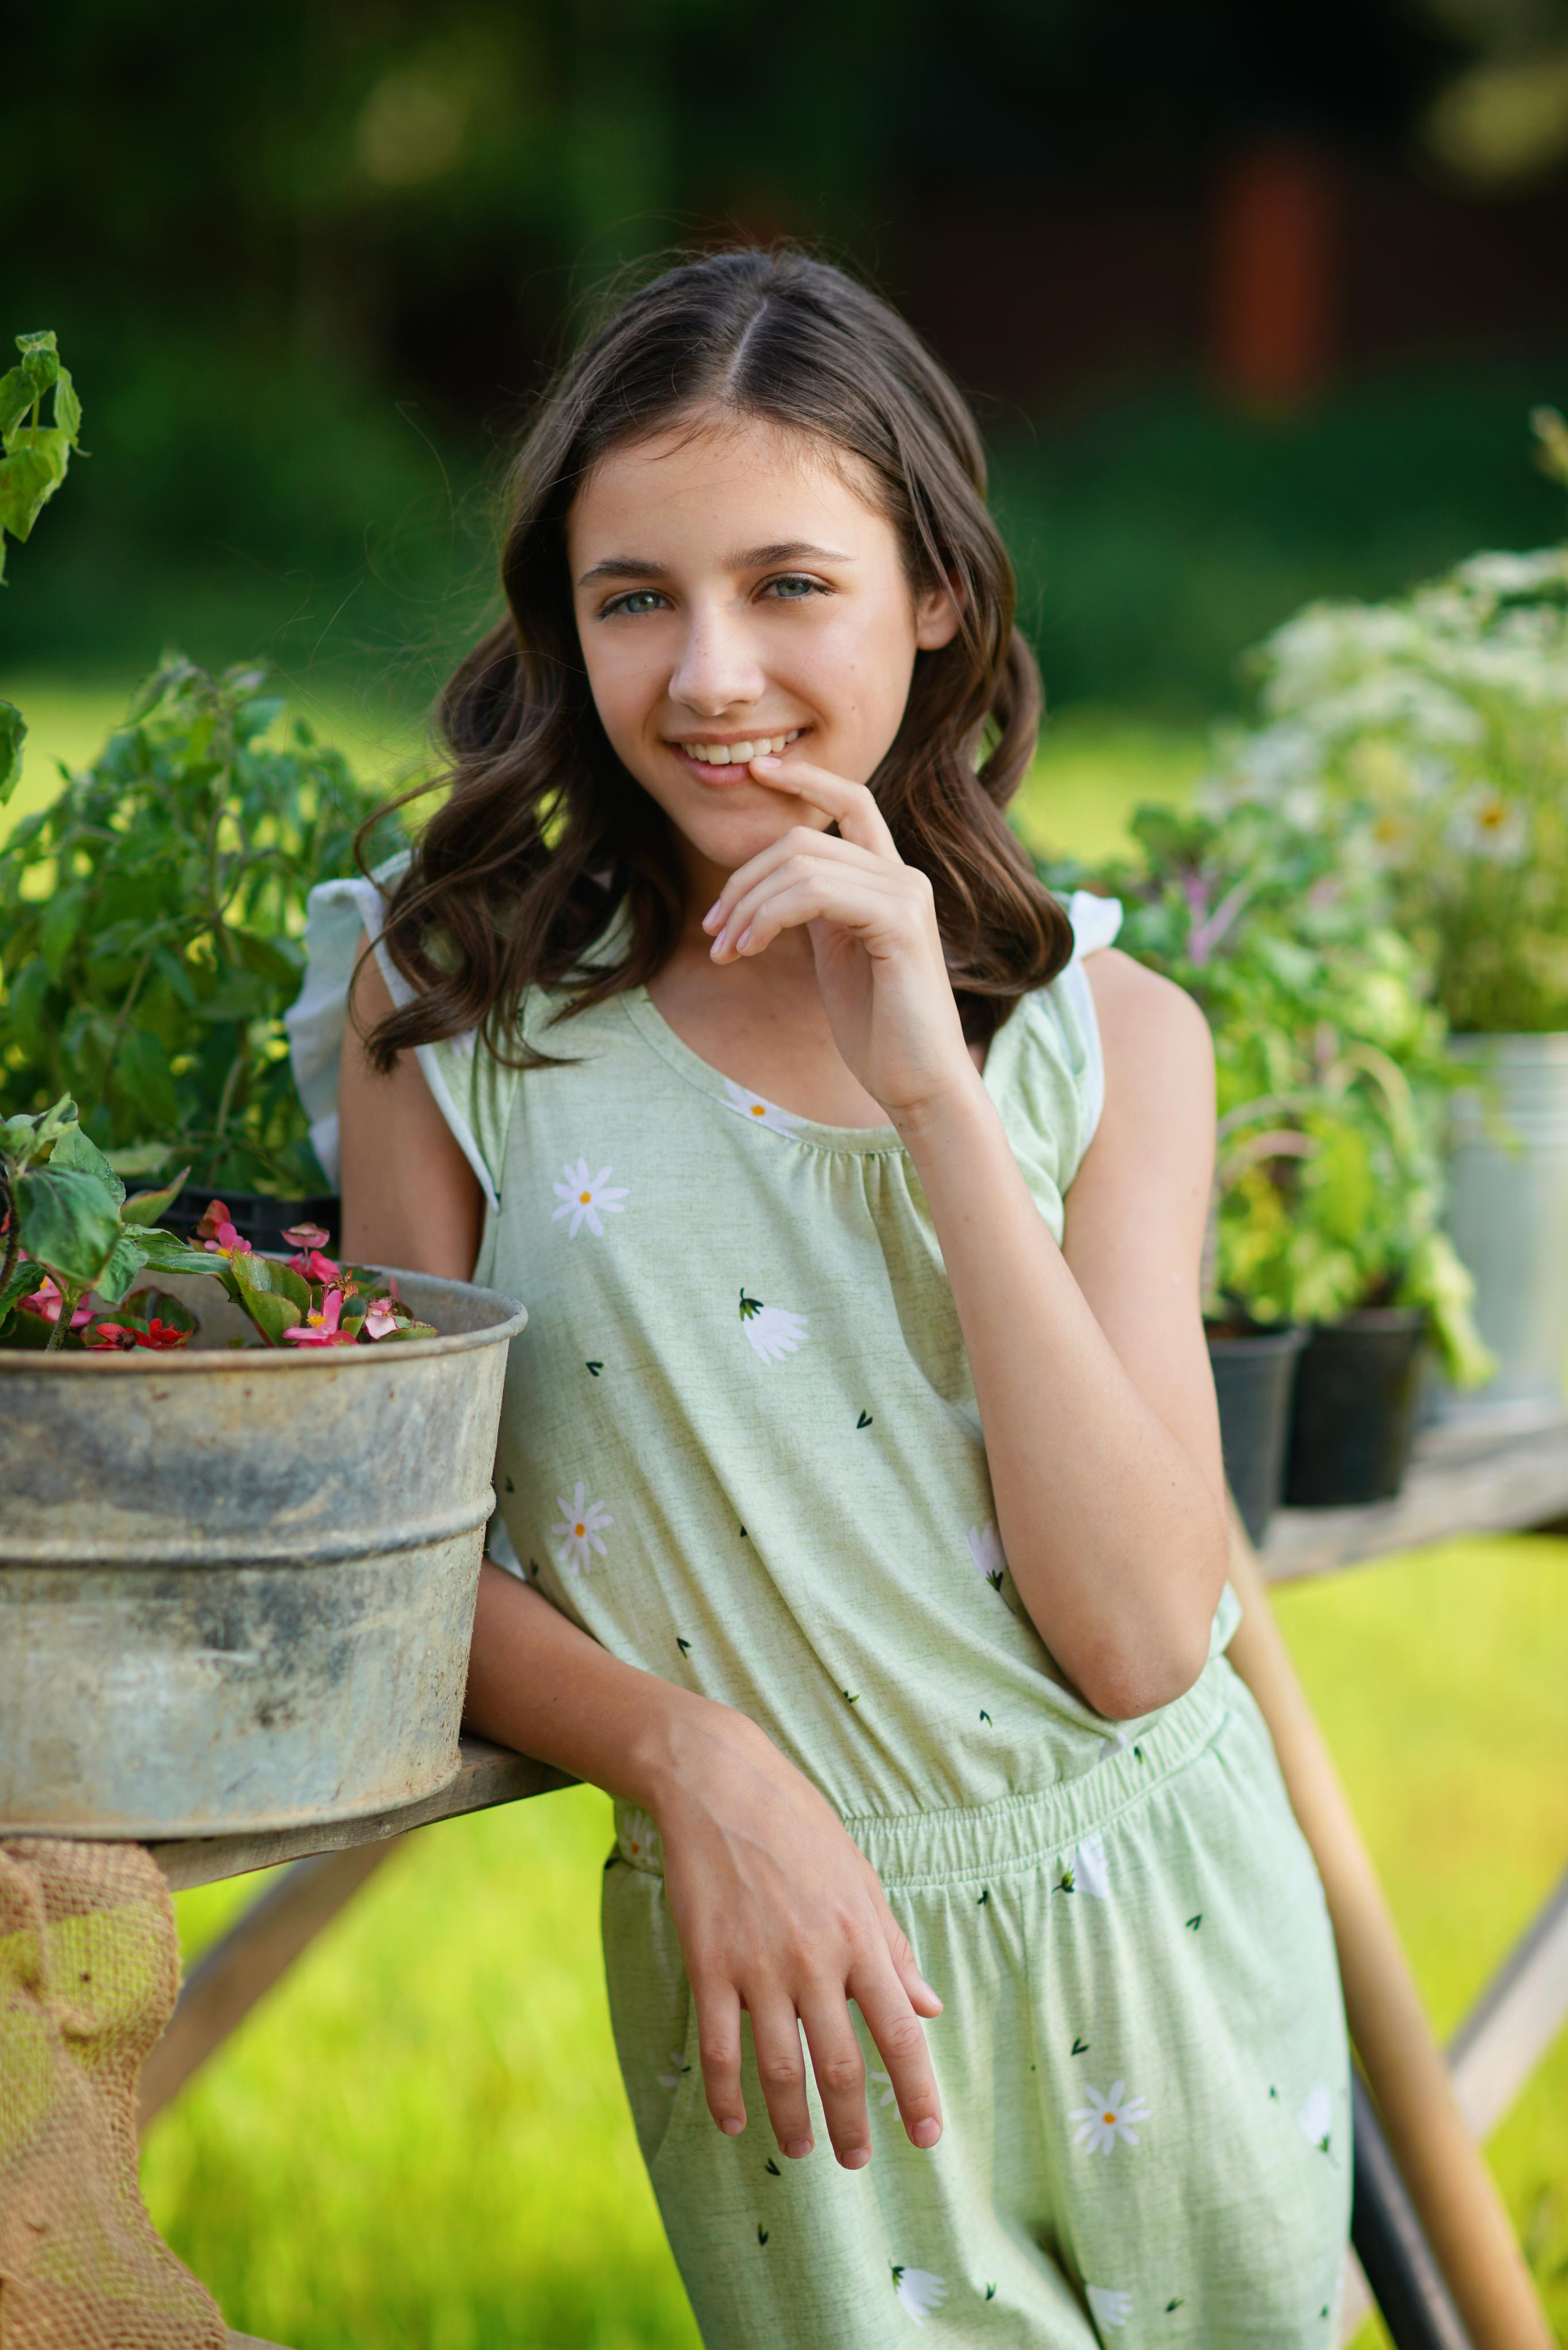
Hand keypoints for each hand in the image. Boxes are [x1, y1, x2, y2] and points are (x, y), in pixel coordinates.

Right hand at [654, 1710, 944, 2168]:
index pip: (900, 2031)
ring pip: (779, 2066)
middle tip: (856, 2161)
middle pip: (840, 2064)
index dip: (916, 2091)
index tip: (927, 2137)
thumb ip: (894, 1949)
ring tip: (800, 2148)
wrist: (722, 1784)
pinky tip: (733, 2123)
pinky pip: (719, 2046)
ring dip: (791, 2119)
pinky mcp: (709, 1962)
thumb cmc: (800, 1828)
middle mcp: (815, 1959)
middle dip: (851, 2123)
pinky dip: (726, 2094)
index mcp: (860, 1938)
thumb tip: (932, 2007)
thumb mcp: (861, 1881)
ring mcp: (758, 1964)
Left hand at [701, 753, 976, 1119]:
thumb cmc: (877, 1028)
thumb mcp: (837, 953)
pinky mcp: (899, 923)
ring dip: (747, 907)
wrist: (918, 1083)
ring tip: (724, 951)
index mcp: (889, 880)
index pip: (851, 801)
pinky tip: (748, 950)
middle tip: (712, 931)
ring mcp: (906, 895)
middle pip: (803, 840)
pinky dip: (768, 918)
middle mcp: (903, 877)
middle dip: (743, 880)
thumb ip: (817, 909)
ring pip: (803, 864)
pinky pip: (815, 893)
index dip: (805, 780)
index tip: (757, 771)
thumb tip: (771, 883)